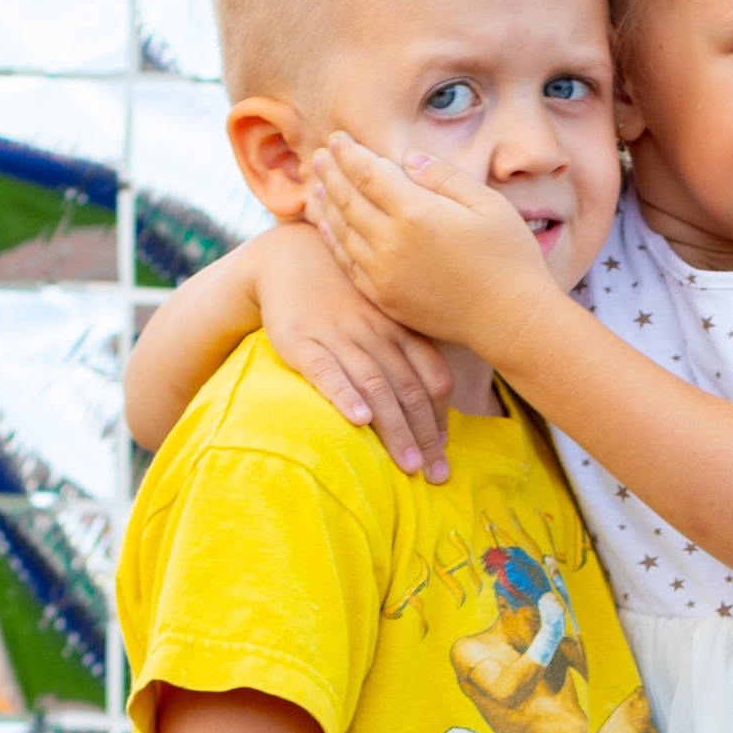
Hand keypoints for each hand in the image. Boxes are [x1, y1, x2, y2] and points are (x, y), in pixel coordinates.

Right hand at [256, 203, 455, 480]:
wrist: (289, 257)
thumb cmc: (344, 296)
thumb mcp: (383, 314)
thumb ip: (409, 350)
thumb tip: (436, 401)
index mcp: (401, 328)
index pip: (433, 378)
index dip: (441, 417)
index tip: (443, 450)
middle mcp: (377, 332)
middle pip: (410, 390)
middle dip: (425, 437)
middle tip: (437, 475)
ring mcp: (341, 335)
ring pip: (376, 386)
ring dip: (396, 429)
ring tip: (408, 466)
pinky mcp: (304, 341)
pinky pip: (328, 370)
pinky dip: (345, 396)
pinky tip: (359, 421)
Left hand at [313, 136, 554, 365]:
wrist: (509, 319)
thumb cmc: (508, 257)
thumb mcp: (487, 203)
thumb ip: (443, 176)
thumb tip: (408, 160)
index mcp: (415, 212)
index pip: (368, 173)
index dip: (349, 153)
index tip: (338, 138)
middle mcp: (390, 242)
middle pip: (347, 199)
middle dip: (331, 172)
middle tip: (318, 155)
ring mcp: (383, 274)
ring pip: (341, 230)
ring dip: (325, 203)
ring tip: (316, 184)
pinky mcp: (384, 298)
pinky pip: (348, 263)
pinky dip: (333, 240)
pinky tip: (328, 227)